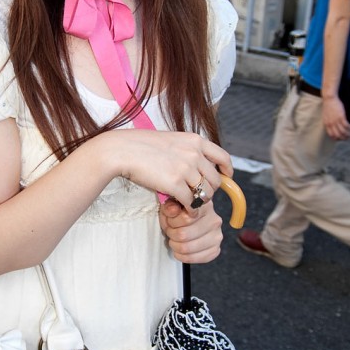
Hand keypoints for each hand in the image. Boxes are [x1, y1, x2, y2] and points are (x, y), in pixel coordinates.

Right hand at [110, 129, 232, 212]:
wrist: (122, 150)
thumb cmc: (140, 145)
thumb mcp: (171, 140)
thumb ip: (187, 150)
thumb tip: (197, 164)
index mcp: (195, 141)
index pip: (223, 157)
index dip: (227, 170)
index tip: (226, 177)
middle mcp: (194, 154)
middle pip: (215, 180)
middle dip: (209, 190)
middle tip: (197, 195)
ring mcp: (185, 169)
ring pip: (205, 194)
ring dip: (199, 202)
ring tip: (189, 203)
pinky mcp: (175, 184)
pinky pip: (192, 203)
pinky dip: (190, 210)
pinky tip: (183, 210)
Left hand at [158, 198, 222, 263]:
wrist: (191, 220)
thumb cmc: (180, 212)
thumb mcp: (172, 204)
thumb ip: (170, 206)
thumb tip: (172, 211)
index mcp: (205, 206)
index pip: (186, 218)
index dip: (172, 222)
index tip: (170, 221)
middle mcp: (214, 220)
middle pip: (184, 235)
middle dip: (172, 234)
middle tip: (170, 232)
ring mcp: (217, 236)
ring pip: (187, 248)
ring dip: (175, 246)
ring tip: (174, 241)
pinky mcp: (215, 249)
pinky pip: (195, 258)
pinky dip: (183, 257)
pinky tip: (180, 252)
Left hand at [322, 96, 349, 140]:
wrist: (329, 99)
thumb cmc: (328, 106)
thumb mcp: (326, 116)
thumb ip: (328, 122)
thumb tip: (332, 126)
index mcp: (326, 124)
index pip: (331, 135)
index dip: (337, 138)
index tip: (341, 138)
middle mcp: (331, 124)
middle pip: (338, 135)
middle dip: (344, 138)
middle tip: (348, 138)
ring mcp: (336, 120)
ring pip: (343, 131)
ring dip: (348, 134)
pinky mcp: (341, 116)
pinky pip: (346, 125)